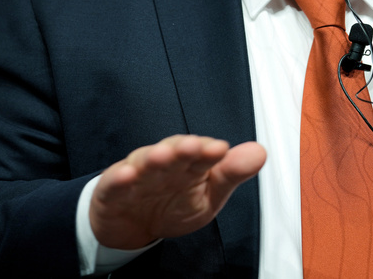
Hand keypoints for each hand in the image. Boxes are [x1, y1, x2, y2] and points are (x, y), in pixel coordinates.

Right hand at [89, 134, 265, 249]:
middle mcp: (164, 162)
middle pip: (174, 151)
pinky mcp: (112, 189)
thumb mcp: (208, 196)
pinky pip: (114, 182)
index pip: (202, 152)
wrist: (132, 226)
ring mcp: (138, 174)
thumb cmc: (173, 204)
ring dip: (153, 158)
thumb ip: (231, 175)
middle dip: (183, 148)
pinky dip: (119, 178)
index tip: (221, 150)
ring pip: (145, 162)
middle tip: (194, 147)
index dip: (210, 151)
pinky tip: (127, 175)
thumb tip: (259, 152)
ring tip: (162, 157)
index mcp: (190, 163)